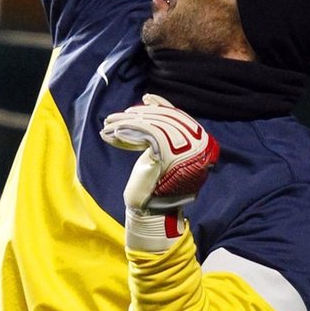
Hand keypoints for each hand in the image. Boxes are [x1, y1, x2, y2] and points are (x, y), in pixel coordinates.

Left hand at [101, 95, 219, 251]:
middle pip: (165, 118)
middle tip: (116, 116)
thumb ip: (164, 131)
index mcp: (201, 144)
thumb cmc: (155, 183)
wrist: (152, 211)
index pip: (179, 117)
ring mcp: (186, 149)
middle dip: (138, 114)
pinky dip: (127, 131)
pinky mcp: (168, 153)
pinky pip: (146, 133)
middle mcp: (198, 145)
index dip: (162, 105)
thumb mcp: (161, 152)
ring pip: (153, 124)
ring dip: (126, 122)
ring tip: (108, 124)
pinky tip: (112, 134)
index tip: (146, 98)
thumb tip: (151, 103)